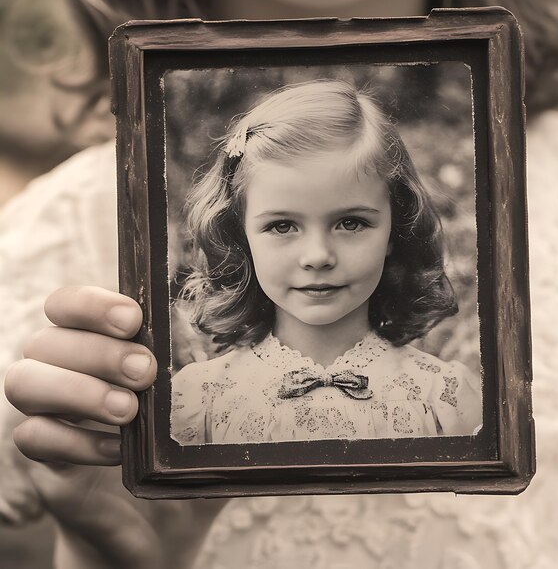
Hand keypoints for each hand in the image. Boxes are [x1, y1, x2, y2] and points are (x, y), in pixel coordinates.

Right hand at [4, 286, 226, 567]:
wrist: (161, 530)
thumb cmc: (183, 455)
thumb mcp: (204, 414)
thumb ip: (216, 381)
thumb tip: (257, 349)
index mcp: (100, 346)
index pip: (68, 305)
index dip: (90, 303)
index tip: (133, 319)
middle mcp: (64, 372)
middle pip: (46, 339)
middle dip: (97, 351)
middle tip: (147, 371)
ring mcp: (50, 415)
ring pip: (24, 380)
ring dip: (77, 389)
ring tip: (129, 410)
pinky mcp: (43, 462)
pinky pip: (33, 438)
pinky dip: (74, 440)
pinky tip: (118, 452)